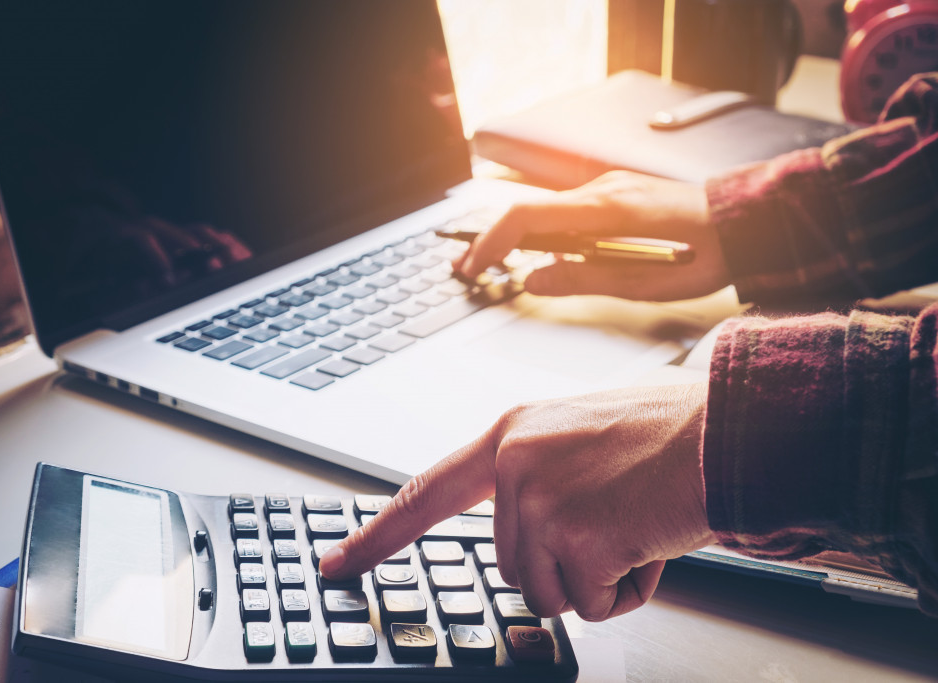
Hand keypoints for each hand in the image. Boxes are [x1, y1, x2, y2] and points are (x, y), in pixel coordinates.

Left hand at [320, 383, 714, 620]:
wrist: (730, 429)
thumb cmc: (669, 433)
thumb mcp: (578, 435)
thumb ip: (536, 475)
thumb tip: (524, 532)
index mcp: (511, 435)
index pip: (426, 492)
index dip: (379, 533)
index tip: (339, 563)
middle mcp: (514, 464)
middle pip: (510, 564)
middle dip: (565, 563)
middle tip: (616, 519)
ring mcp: (539, 501)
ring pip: (548, 590)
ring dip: (598, 576)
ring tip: (635, 523)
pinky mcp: (575, 537)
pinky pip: (593, 605)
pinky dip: (629, 588)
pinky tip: (651, 539)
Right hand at [458, 171, 729, 301]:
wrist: (749, 221)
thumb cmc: (707, 254)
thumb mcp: (643, 282)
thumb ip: (582, 279)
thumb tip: (532, 280)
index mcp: (604, 209)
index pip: (527, 216)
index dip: (492, 242)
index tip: (473, 267)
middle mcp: (601, 189)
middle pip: (527, 210)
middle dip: (491, 240)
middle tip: (467, 268)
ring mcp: (608, 187)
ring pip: (545, 209)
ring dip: (516, 237)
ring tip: (494, 265)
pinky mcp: (617, 194)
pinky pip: (568, 210)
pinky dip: (543, 231)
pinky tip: (541, 254)